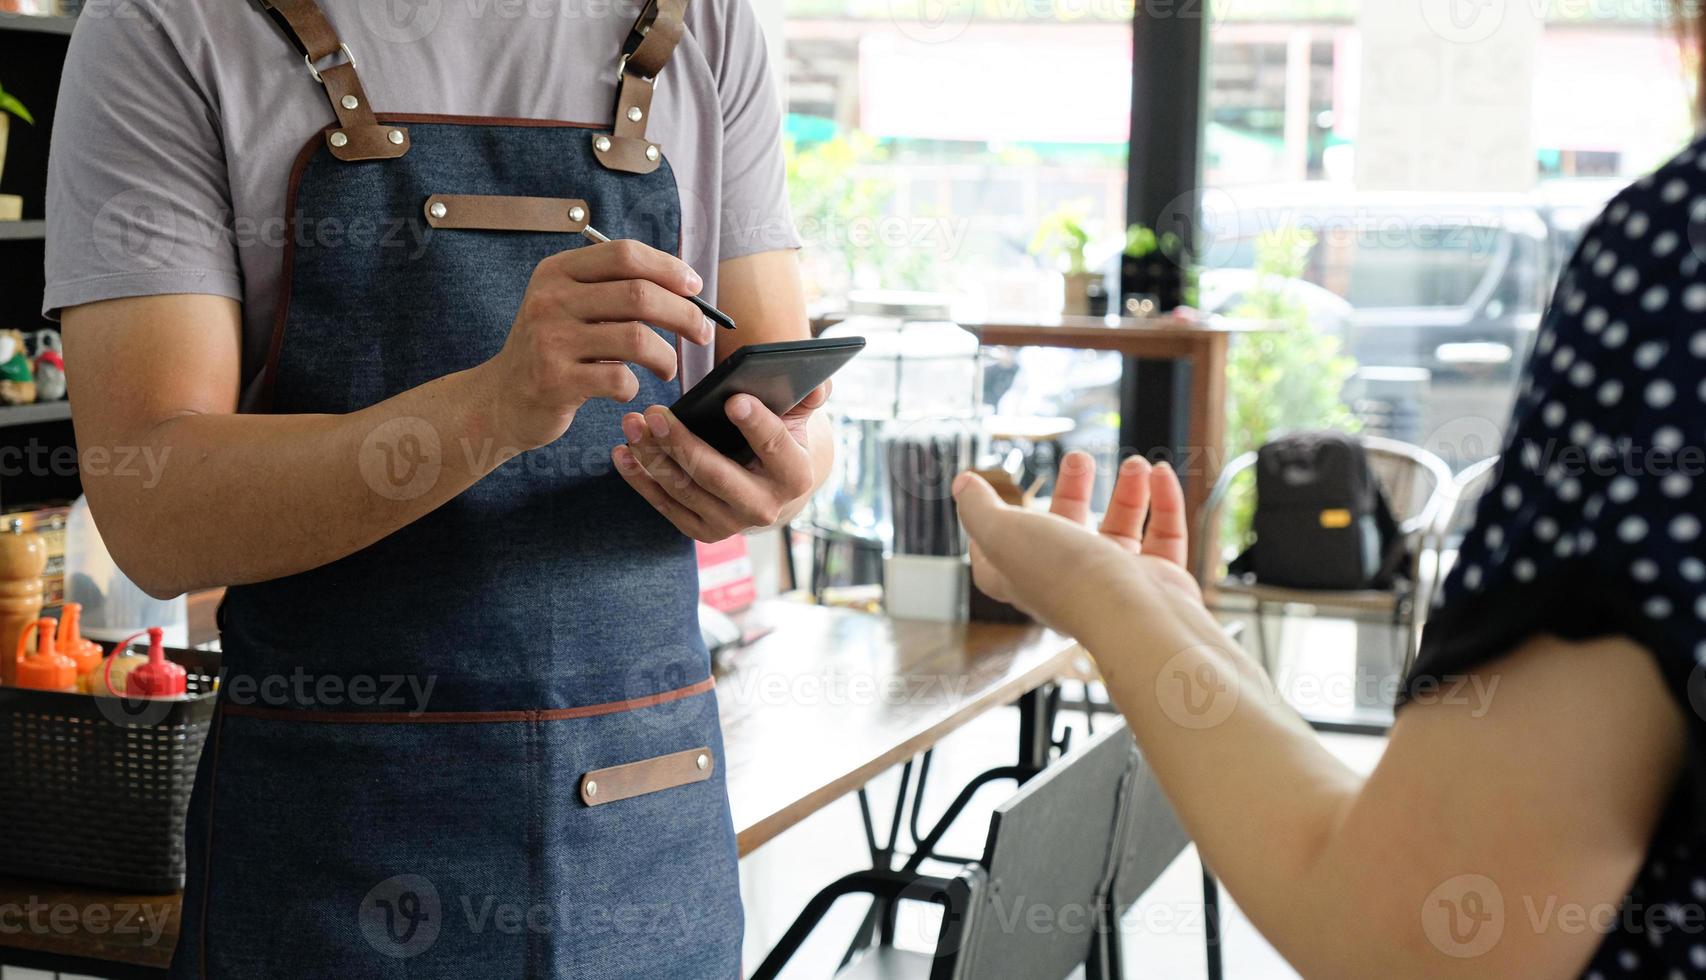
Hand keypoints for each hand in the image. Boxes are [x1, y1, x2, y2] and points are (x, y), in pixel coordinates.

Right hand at [479, 239, 715, 450]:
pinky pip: (619, 379)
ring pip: (636, 338)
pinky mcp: (556, 381)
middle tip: (703, 332)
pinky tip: (628, 388)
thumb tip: (684, 288)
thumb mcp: (568, 306)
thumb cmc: (552, 350)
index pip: (624, 254)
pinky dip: (635, 385)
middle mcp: (551, 300)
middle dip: (684, 314)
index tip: (695, 288)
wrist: (501, 399)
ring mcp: (551, 340)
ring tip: (668, 368)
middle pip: (639, 294)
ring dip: (666, 356)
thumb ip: (613, 290)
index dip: (669, 268)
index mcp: (557, 271)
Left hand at [611, 383, 827, 541]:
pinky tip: (622, 452)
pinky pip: (664, 504)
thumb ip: (806, 398)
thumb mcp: (796, 420)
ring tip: (632, 423)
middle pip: (717, 474)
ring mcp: (730, 524)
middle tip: (655, 412)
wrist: (769, 491)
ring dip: (652, 456)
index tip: (733, 400)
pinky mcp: (701, 531)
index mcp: (795, 476)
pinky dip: (640, 479)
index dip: (756, 424)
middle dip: (682, 443)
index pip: (775, 447)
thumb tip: (820, 382)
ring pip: (684, 488)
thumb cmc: (780, 441)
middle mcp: (764, 507)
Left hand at [953, 451, 1200, 633]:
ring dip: (1127, 492)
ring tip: (1134, 462)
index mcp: (1025, 580)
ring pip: (1121, 529)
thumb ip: (979, 509)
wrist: (1135, 615)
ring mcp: (1118, 584)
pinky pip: (1164, 536)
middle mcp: (1070, 584)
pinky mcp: (1160, 581)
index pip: (997, 560)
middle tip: (1079, 459)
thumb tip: (963, 485)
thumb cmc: (1065, 576)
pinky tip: (1160, 473)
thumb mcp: (1003, 533)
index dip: (989, 533)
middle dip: (1072, 491)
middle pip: (1067, 530)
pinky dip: (1162, 503)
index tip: (987, 503)